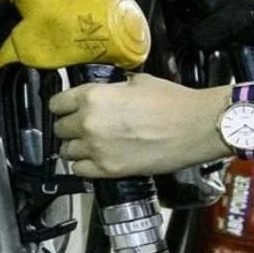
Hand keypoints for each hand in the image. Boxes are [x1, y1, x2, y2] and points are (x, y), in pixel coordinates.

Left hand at [48, 73, 231, 178]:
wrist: (197, 126)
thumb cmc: (173, 102)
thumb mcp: (137, 82)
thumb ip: (112, 88)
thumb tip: (107, 90)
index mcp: (92, 96)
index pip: (56, 104)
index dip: (61, 107)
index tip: (66, 110)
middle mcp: (87, 122)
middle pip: (60, 129)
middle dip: (69, 128)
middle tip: (82, 129)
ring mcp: (96, 148)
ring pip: (65, 152)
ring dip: (75, 148)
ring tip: (89, 146)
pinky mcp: (108, 170)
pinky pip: (79, 170)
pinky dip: (83, 166)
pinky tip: (94, 161)